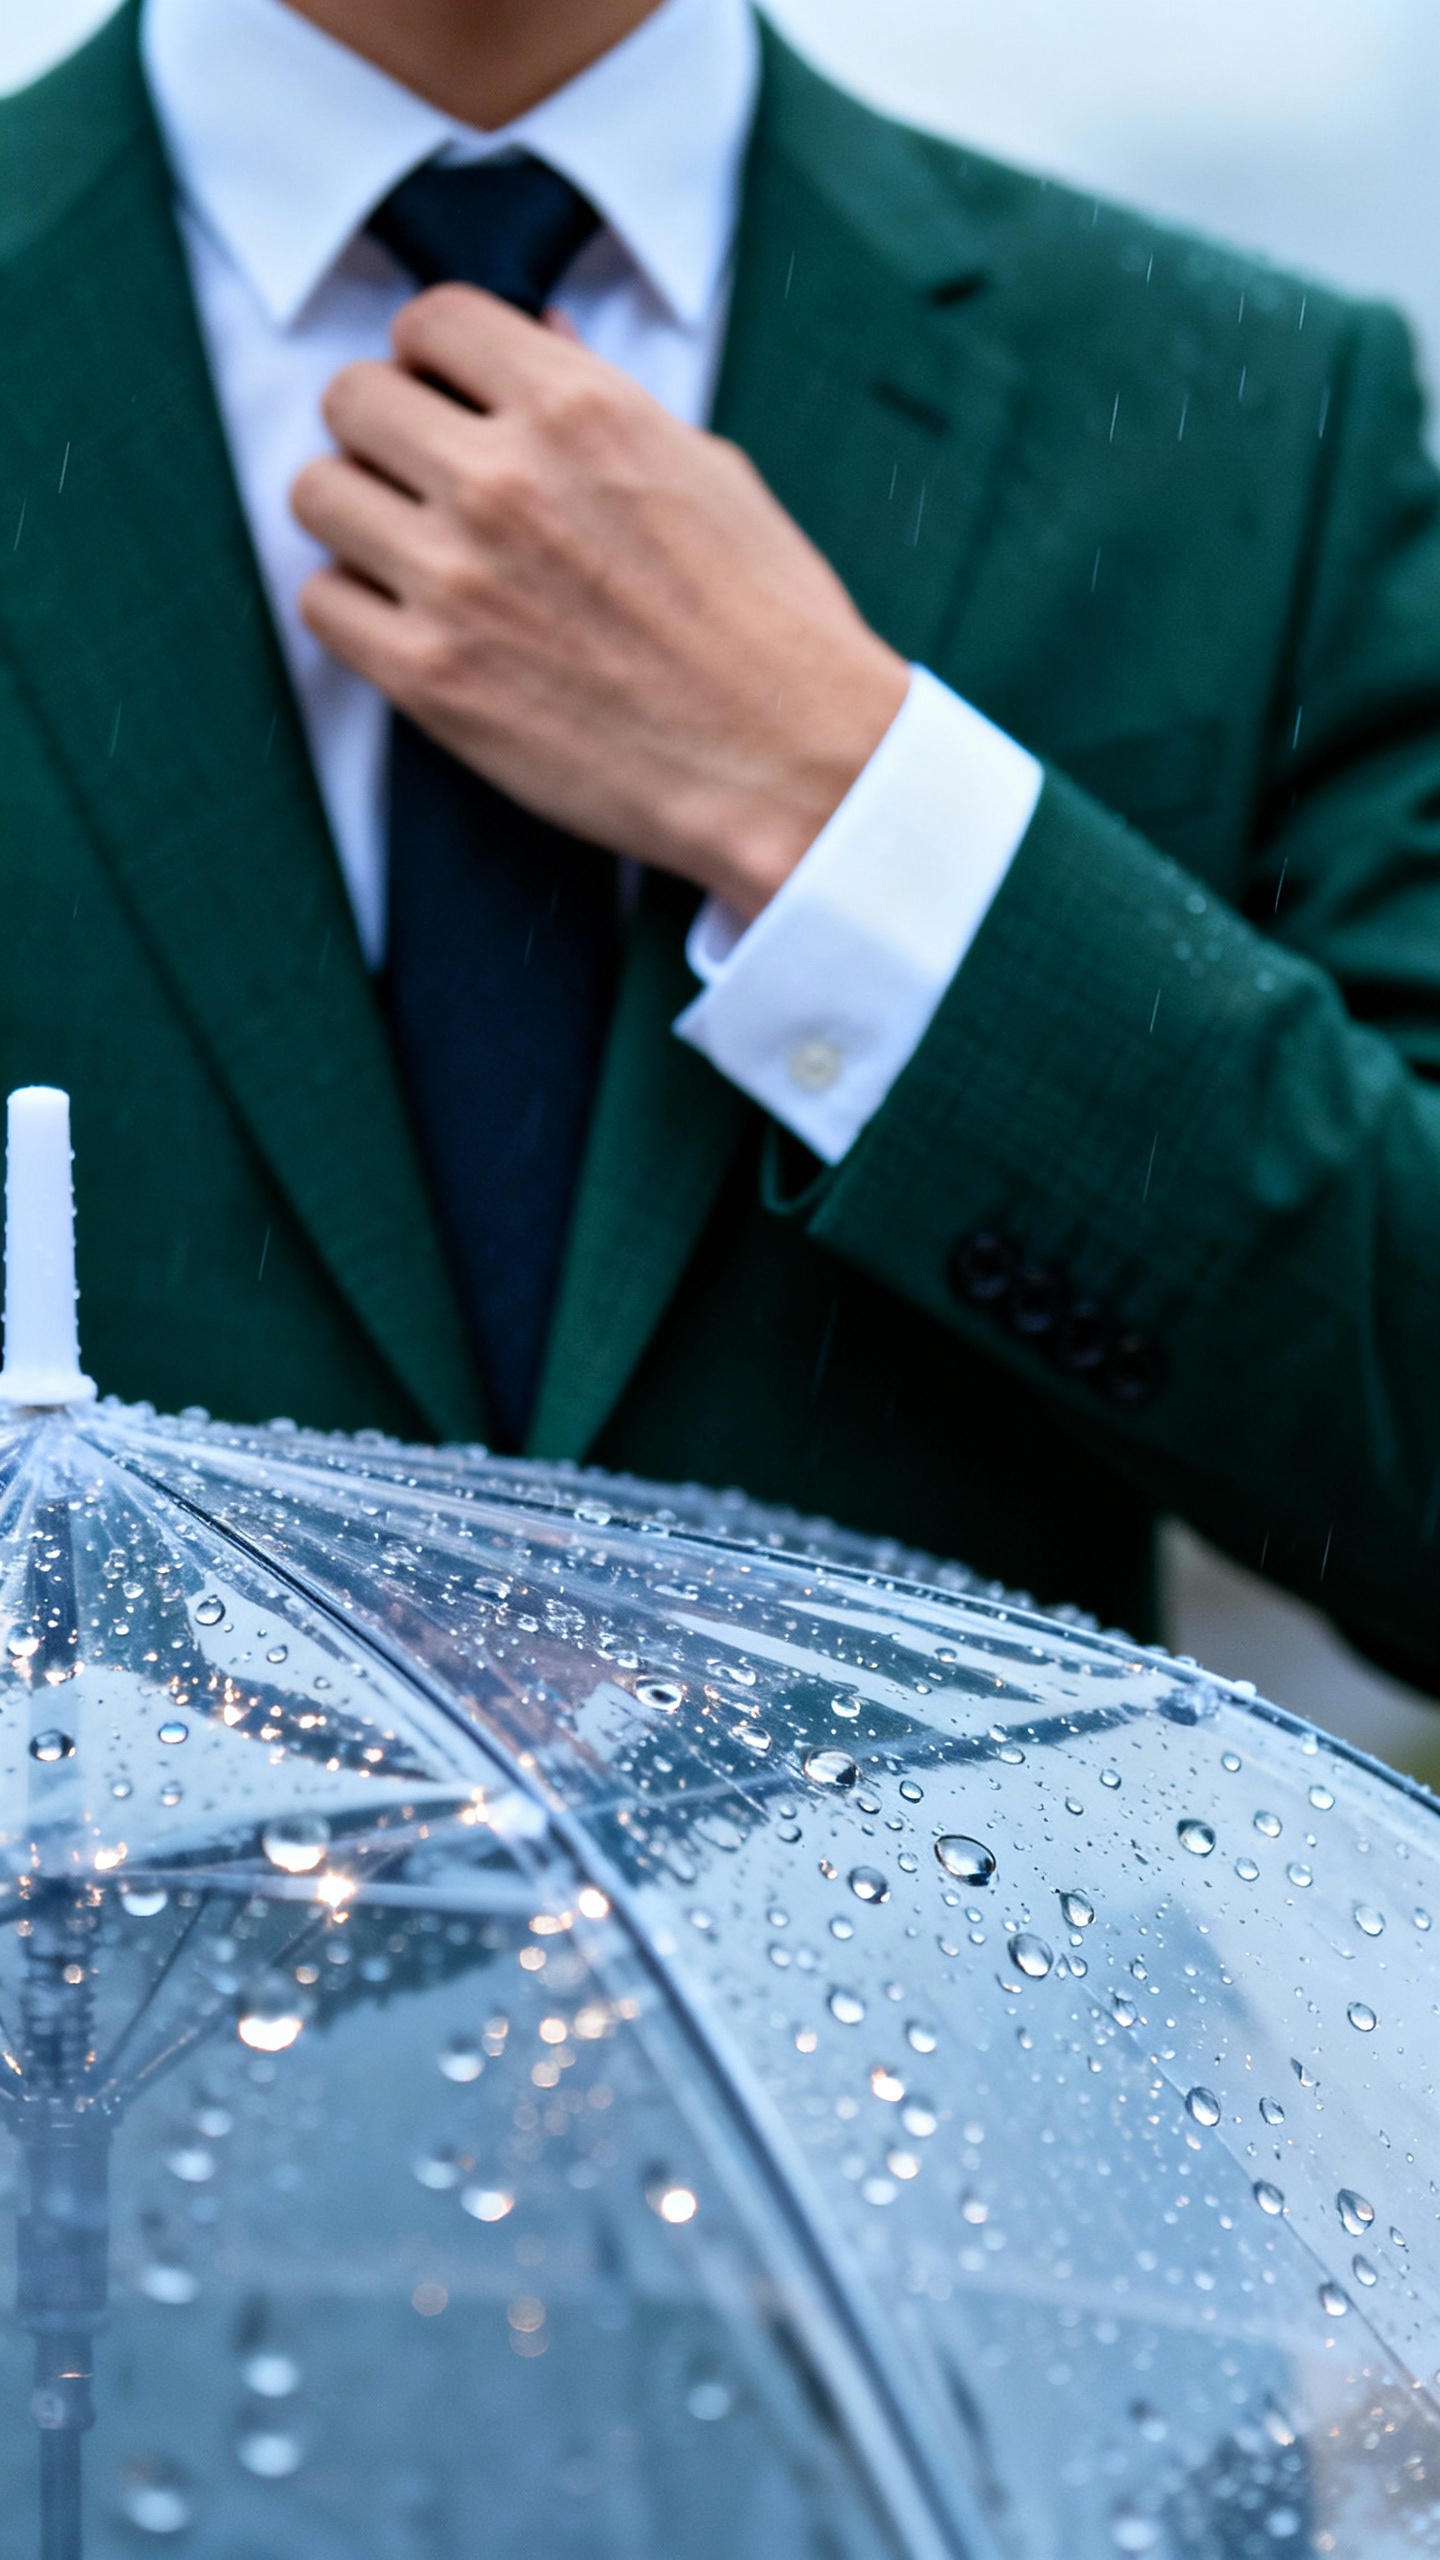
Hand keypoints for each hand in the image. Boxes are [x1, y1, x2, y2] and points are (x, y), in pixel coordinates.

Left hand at [292, 286, 908, 920]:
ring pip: (318, 496)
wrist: (787, 765)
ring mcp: (455, 580)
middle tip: (418, 476)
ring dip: (355, 515)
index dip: (431, 357)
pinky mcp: (430, 677)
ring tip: (407, 549)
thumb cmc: (767, 623)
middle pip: (352, 400)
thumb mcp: (706, 471)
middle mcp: (502, 480)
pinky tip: (409, 619)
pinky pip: (323, 604)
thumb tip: (541, 338)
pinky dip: (354, 607)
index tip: (446, 396)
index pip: (431, 321)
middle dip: (381, 429)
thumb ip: (601, 400)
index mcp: (577, 409)